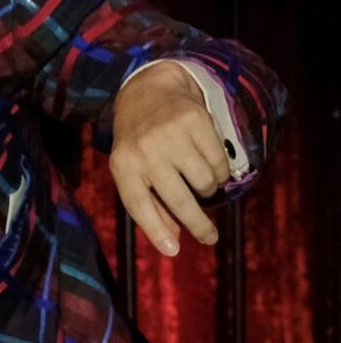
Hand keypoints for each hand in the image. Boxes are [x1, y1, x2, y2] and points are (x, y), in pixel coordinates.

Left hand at [110, 62, 229, 255]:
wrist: (149, 92)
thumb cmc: (139, 142)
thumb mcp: (132, 170)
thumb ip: (150, 205)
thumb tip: (172, 243)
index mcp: (123, 165)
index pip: (138, 204)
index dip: (156, 230)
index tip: (173, 251)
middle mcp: (145, 150)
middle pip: (178, 199)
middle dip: (198, 225)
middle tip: (209, 238)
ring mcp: (171, 135)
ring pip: (204, 182)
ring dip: (208, 190)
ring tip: (199, 182)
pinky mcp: (196, 122)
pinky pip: (219, 162)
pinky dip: (219, 171)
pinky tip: (209, 163)